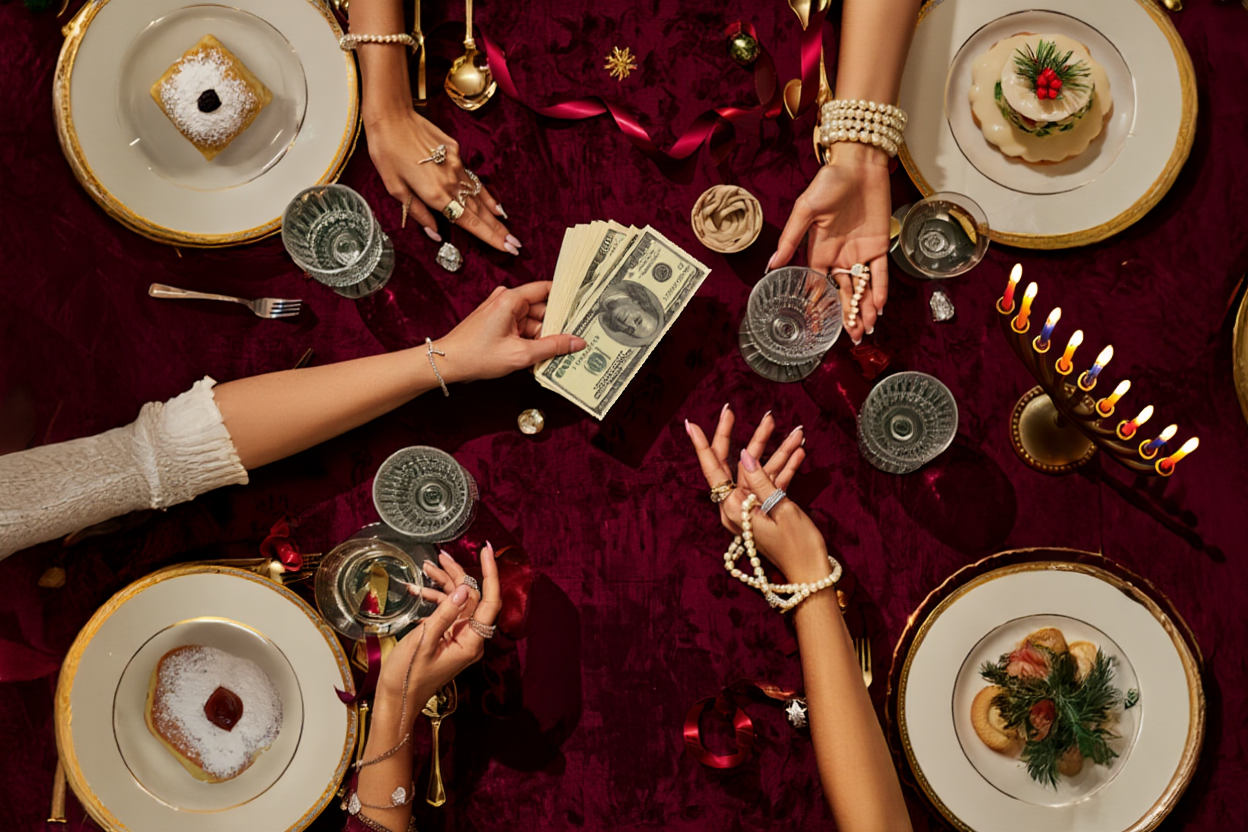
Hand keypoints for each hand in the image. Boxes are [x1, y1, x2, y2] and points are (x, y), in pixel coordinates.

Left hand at [366, 108, 520, 254]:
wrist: (392, 115)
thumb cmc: (386, 152)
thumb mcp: (395, 188)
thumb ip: (419, 213)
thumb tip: (435, 234)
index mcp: (435, 194)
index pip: (469, 222)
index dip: (489, 238)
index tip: (507, 249)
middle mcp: (450, 182)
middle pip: (480, 213)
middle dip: (499, 231)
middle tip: (516, 246)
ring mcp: (456, 166)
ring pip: (479, 197)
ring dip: (495, 217)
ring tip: (509, 232)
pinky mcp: (455, 152)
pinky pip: (473, 179)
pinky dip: (486, 195)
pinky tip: (496, 206)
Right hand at [376, 544, 500, 711]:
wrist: (395, 700)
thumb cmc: (408, 676)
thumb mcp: (424, 641)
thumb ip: (445, 614)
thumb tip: (464, 588)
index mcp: (471, 641)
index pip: (489, 601)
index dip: (490, 573)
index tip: (485, 550)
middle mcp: (470, 638)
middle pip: (472, 597)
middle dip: (457, 574)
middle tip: (439, 556)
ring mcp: (458, 638)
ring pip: (458, 602)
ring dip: (442, 584)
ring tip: (424, 567)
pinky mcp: (446, 639)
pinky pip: (446, 613)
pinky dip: (433, 600)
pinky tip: (417, 591)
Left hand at [433, 282, 586, 382]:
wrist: (447, 363)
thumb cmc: (476, 356)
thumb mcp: (520, 354)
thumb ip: (552, 347)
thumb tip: (577, 341)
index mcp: (511, 299)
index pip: (547, 289)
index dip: (566, 296)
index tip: (584, 304)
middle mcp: (507, 300)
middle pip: (542, 308)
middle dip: (557, 324)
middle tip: (578, 337)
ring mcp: (501, 311)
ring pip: (533, 321)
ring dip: (544, 336)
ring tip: (560, 352)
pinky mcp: (498, 322)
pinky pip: (522, 328)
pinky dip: (531, 340)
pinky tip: (541, 354)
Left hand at [687, 405, 823, 581]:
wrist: (811, 578)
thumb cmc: (798, 547)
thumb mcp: (781, 510)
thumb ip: (761, 481)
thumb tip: (744, 455)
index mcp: (733, 508)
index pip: (714, 469)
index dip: (704, 444)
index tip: (691, 424)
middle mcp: (736, 508)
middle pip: (737, 465)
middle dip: (754, 437)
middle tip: (765, 415)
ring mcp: (750, 510)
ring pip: (760, 472)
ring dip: (778, 452)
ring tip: (796, 430)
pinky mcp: (765, 512)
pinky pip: (771, 485)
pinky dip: (785, 469)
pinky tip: (798, 451)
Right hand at [769, 142, 891, 344]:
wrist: (857, 165)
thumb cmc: (828, 183)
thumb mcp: (804, 211)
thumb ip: (791, 240)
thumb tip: (771, 266)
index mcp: (818, 251)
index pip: (817, 285)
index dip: (818, 307)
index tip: (816, 328)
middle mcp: (838, 256)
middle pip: (842, 292)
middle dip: (846, 315)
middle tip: (849, 338)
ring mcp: (859, 251)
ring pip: (862, 287)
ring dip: (864, 308)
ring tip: (866, 330)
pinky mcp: (879, 244)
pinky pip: (880, 273)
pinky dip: (880, 289)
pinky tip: (880, 307)